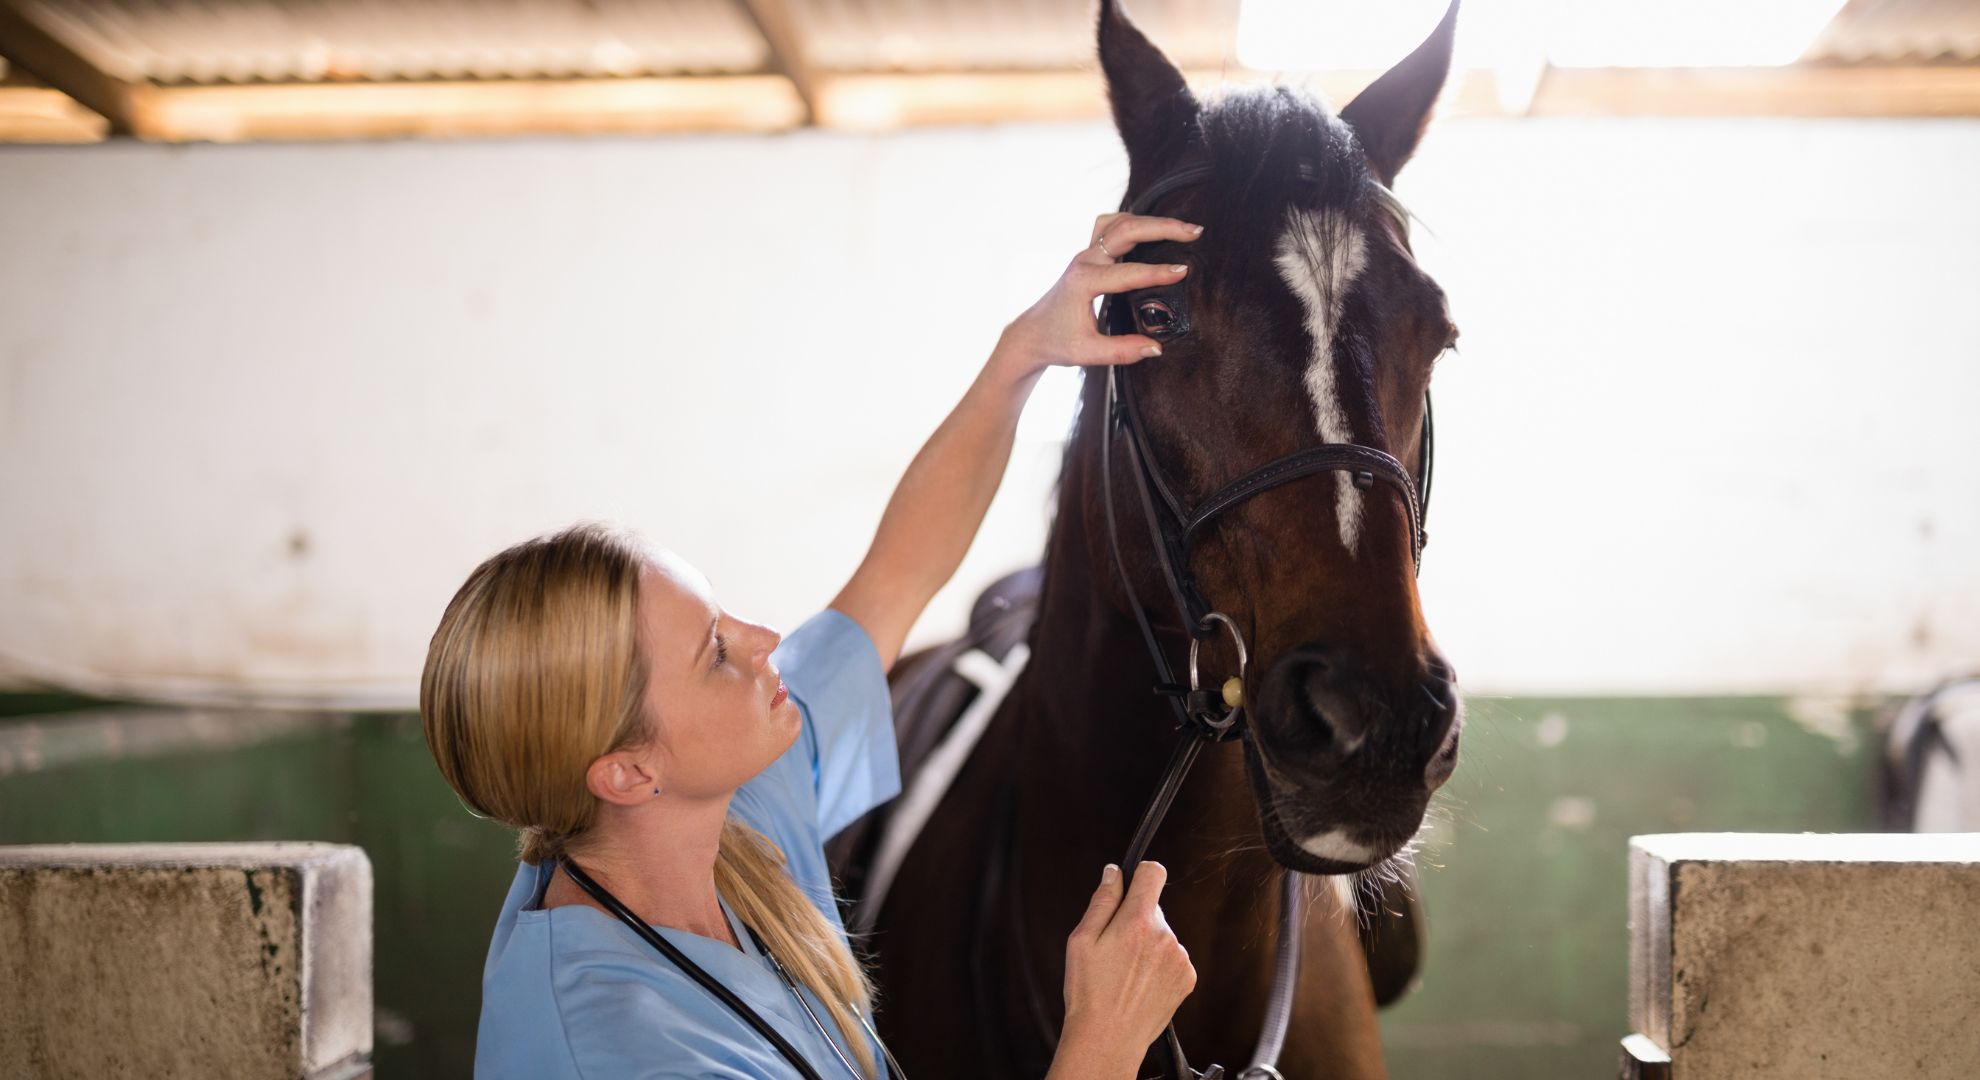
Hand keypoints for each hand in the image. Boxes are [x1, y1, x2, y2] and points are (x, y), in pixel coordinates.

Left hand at [990, 214, 1203, 380]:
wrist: (1031, 335)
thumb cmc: (1056, 342)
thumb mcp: (1088, 353)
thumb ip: (1122, 351)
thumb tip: (1156, 348)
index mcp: (1084, 282)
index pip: (1127, 273)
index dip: (1157, 272)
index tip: (1183, 271)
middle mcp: (1084, 261)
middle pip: (1125, 230)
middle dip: (1162, 228)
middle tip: (1194, 231)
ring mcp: (1086, 254)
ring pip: (1119, 222)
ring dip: (1150, 220)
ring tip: (1181, 226)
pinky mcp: (1090, 255)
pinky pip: (1112, 227)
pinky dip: (1134, 222)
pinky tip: (1152, 227)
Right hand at [1050, 862, 1197, 1079]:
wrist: (1109, 1039)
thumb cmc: (1089, 992)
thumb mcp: (1081, 940)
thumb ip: (1102, 900)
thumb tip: (1114, 872)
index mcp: (1138, 922)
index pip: (1153, 873)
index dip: (1139, 876)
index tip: (1129, 889)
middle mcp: (1165, 937)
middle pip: (1153, 908)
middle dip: (1135, 919)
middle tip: (1113, 949)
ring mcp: (1180, 958)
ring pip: (1162, 934)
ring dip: (1148, 944)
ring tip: (1125, 973)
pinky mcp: (1187, 978)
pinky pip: (1172, 957)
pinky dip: (1159, 965)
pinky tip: (1140, 984)